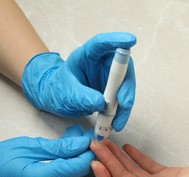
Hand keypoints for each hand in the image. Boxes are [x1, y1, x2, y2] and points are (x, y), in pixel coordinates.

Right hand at [0, 124, 93, 176]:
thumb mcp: (27, 147)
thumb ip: (58, 147)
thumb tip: (80, 143)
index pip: (78, 166)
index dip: (88, 151)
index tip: (92, 138)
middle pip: (77, 172)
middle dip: (83, 152)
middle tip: (83, 135)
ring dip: (75, 157)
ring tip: (73, 138)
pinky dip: (65, 166)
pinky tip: (63, 152)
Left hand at [22, 32, 136, 130]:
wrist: (58, 99)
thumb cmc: (59, 89)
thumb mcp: (66, 92)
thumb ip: (81, 96)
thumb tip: (101, 104)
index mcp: (88, 54)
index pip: (103, 43)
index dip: (117, 40)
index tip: (130, 40)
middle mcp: (103, 63)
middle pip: (122, 70)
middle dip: (126, 87)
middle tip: (124, 104)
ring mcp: (110, 77)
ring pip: (126, 88)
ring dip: (124, 106)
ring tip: (116, 123)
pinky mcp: (114, 91)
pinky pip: (123, 101)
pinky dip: (121, 113)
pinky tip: (115, 123)